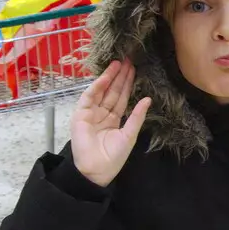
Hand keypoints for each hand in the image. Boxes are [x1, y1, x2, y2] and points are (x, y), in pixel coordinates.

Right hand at [70, 60, 151, 187]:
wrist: (96, 170)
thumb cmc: (114, 156)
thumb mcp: (129, 135)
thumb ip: (137, 116)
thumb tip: (148, 99)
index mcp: (114, 119)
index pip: (122, 97)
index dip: (128, 83)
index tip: (135, 69)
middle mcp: (102, 113)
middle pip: (113, 91)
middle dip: (120, 76)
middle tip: (128, 59)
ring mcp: (91, 113)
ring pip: (102, 91)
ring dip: (110, 77)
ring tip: (119, 63)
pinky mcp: (80, 114)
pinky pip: (89, 97)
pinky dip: (97, 86)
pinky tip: (106, 76)